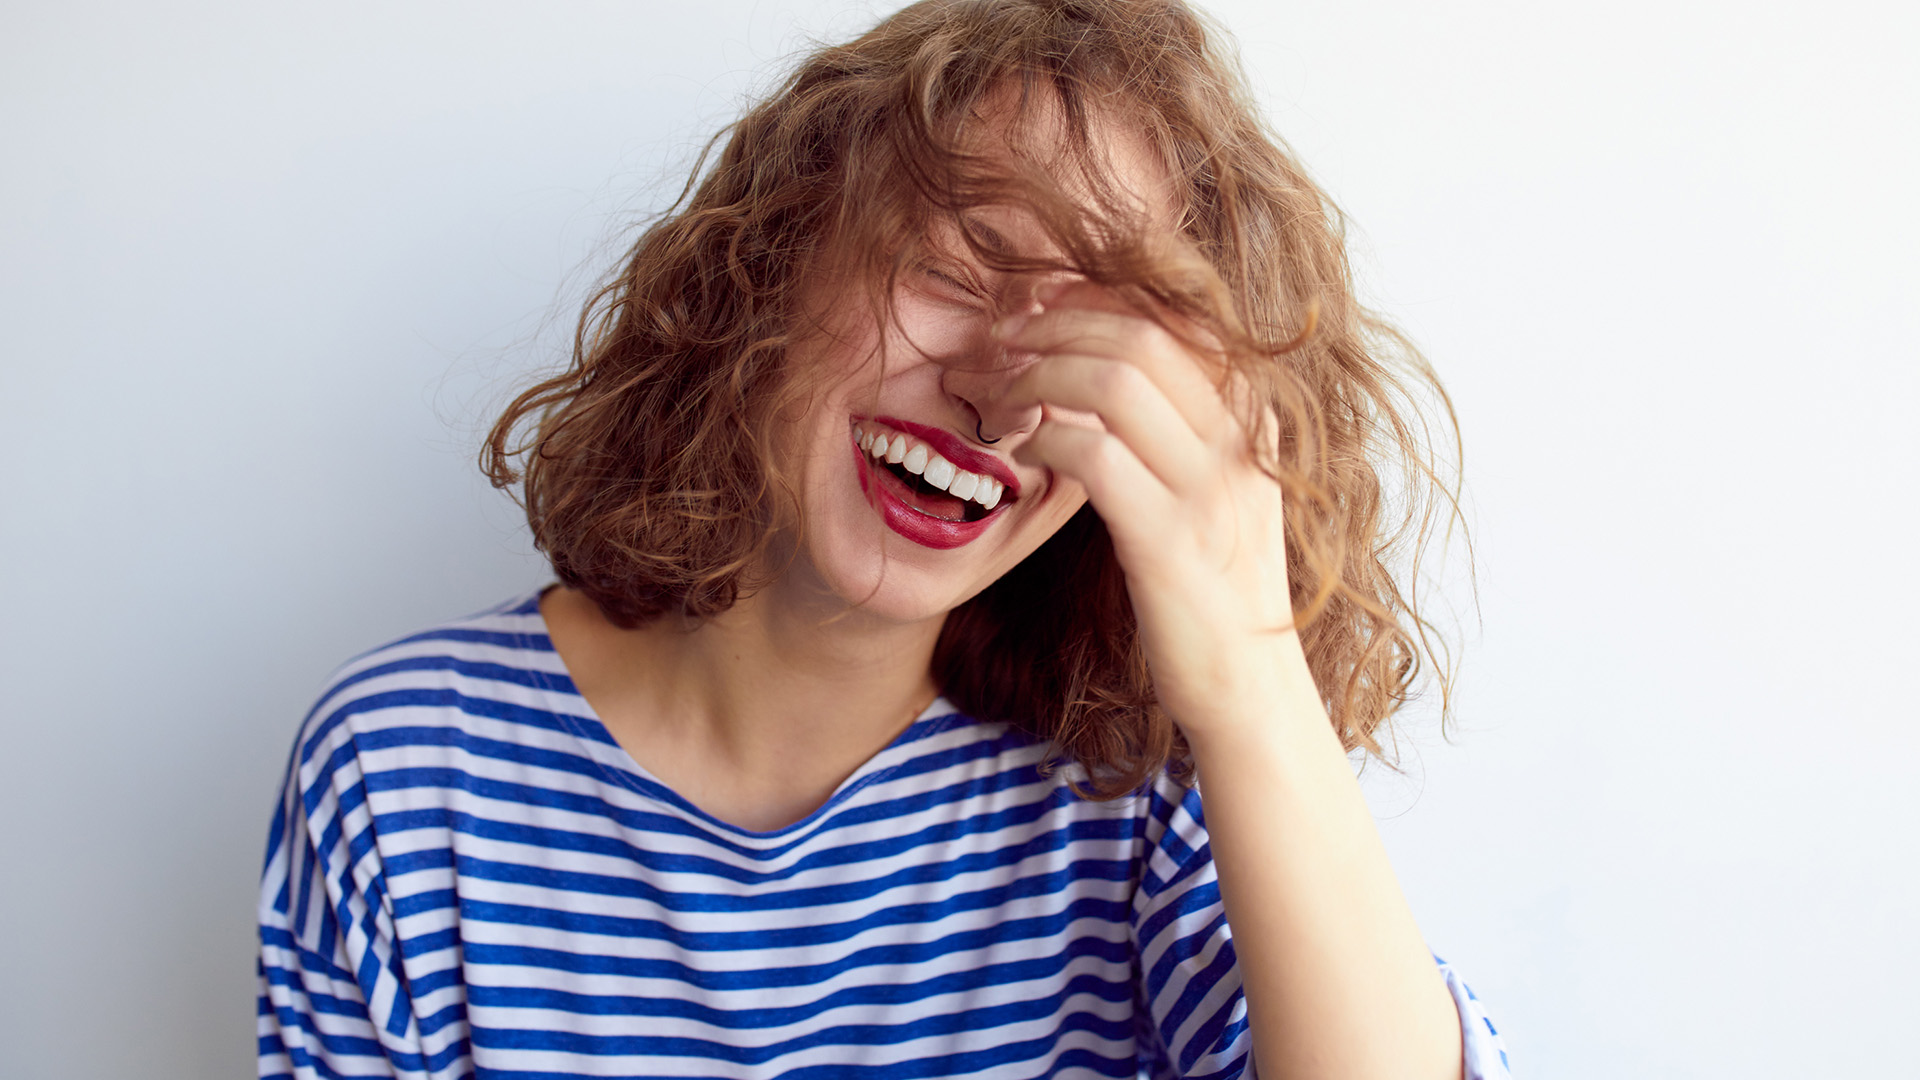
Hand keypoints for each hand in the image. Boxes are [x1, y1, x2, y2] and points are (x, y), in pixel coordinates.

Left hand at [995, 281, 1312, 737]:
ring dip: (1035, 375)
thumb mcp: (1215, 492)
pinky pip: (1094, 454)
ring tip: (994, 394)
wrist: (1250, 692)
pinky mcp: (1170, 541)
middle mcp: (1243, 440)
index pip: (1175, 315)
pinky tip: (1022, 449)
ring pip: (1112, 379)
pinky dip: (1044, 436)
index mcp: (1256, 418)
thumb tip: (1102, 366)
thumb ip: (1180, 430)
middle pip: (1138, 332)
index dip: (1093, 297)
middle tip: (996, 343)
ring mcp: (1211, 489)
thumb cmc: (1214, 591)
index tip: (1036, 307)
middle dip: (1053, 325)